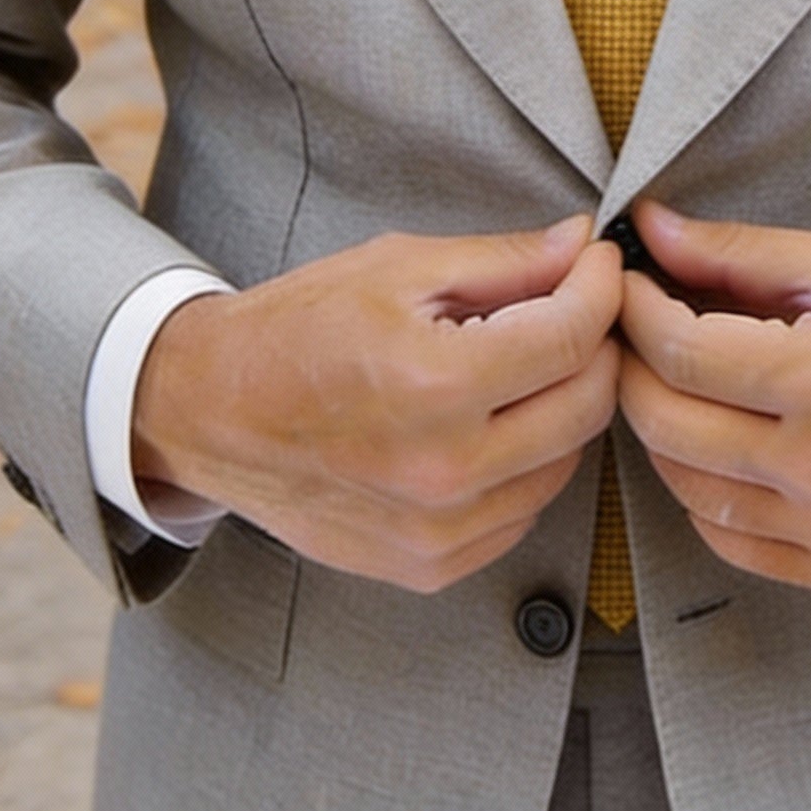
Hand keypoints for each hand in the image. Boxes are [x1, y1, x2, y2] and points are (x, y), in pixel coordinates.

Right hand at [132, 217, 622, 591]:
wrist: (210, 411)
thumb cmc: (297, 329)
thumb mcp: (399, 268)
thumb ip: (504, 261)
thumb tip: (582, 245)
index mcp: (436, 384)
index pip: (573, 336)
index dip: (600, 288)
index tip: (597, 263)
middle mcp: (444, 470)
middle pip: (587, 404)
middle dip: (594, 344)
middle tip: (571, 306)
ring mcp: (438, 530)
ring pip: (566, 462)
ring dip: (562, 405)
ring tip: (521, 363)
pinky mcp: (429, 565)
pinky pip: (522, 511)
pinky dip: (526, 463)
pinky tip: (488, 422)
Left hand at [617, 203, 810, 596]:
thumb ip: (741, 252)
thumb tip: (651, 230)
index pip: (676, 351)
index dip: (633, 309)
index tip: (627, 283)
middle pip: (665, 424)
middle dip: (633, 367)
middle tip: (637, 330)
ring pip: (687, 489)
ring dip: (664, 431)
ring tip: (678, 382)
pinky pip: (733, 541)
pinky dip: (706, 494)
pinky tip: (720, 447)